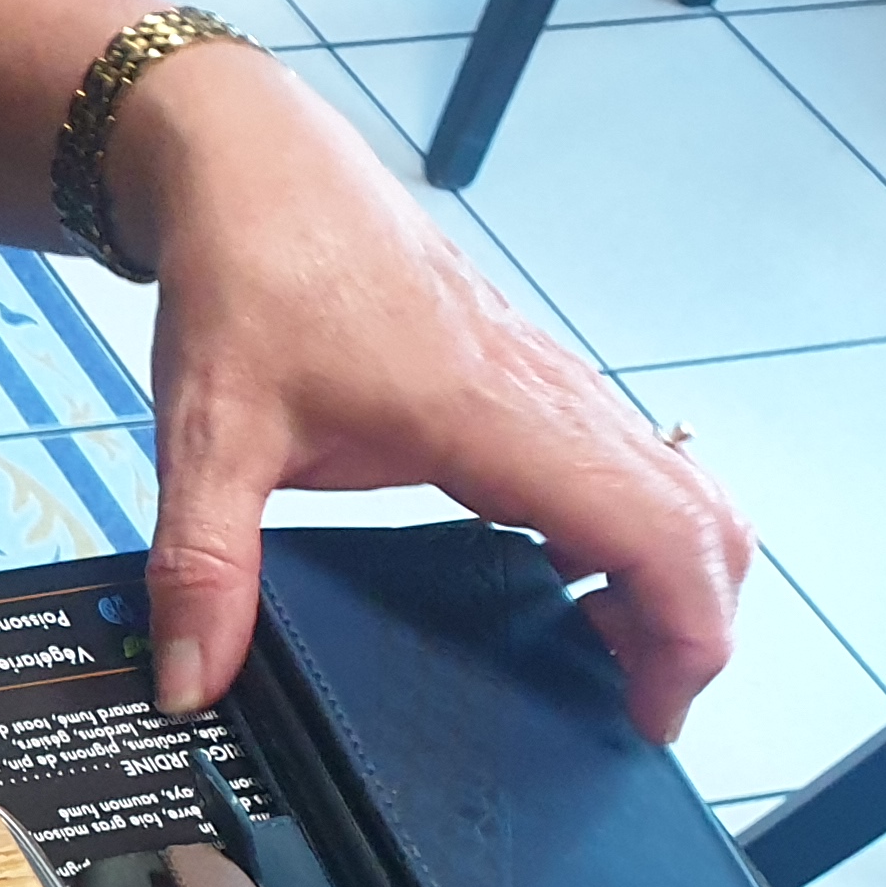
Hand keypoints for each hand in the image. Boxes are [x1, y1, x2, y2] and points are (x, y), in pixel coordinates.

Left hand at [120, 45, 746, 741]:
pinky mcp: (525, 378)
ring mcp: (545, 382)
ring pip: (670, 487)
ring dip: (668, 578)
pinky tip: (563, 587)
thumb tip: (191, 682)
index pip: (649, 531)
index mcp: (491, 414)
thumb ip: (202, 565)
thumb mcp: (205, 435)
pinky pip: (622, 463)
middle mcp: (545, 396)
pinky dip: (632, 532)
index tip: (649, 716)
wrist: (253, 170)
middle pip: (694, 518)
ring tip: (604, 667)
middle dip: (690, 625)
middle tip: (630, 713)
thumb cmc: (246, 279)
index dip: (680, 633)